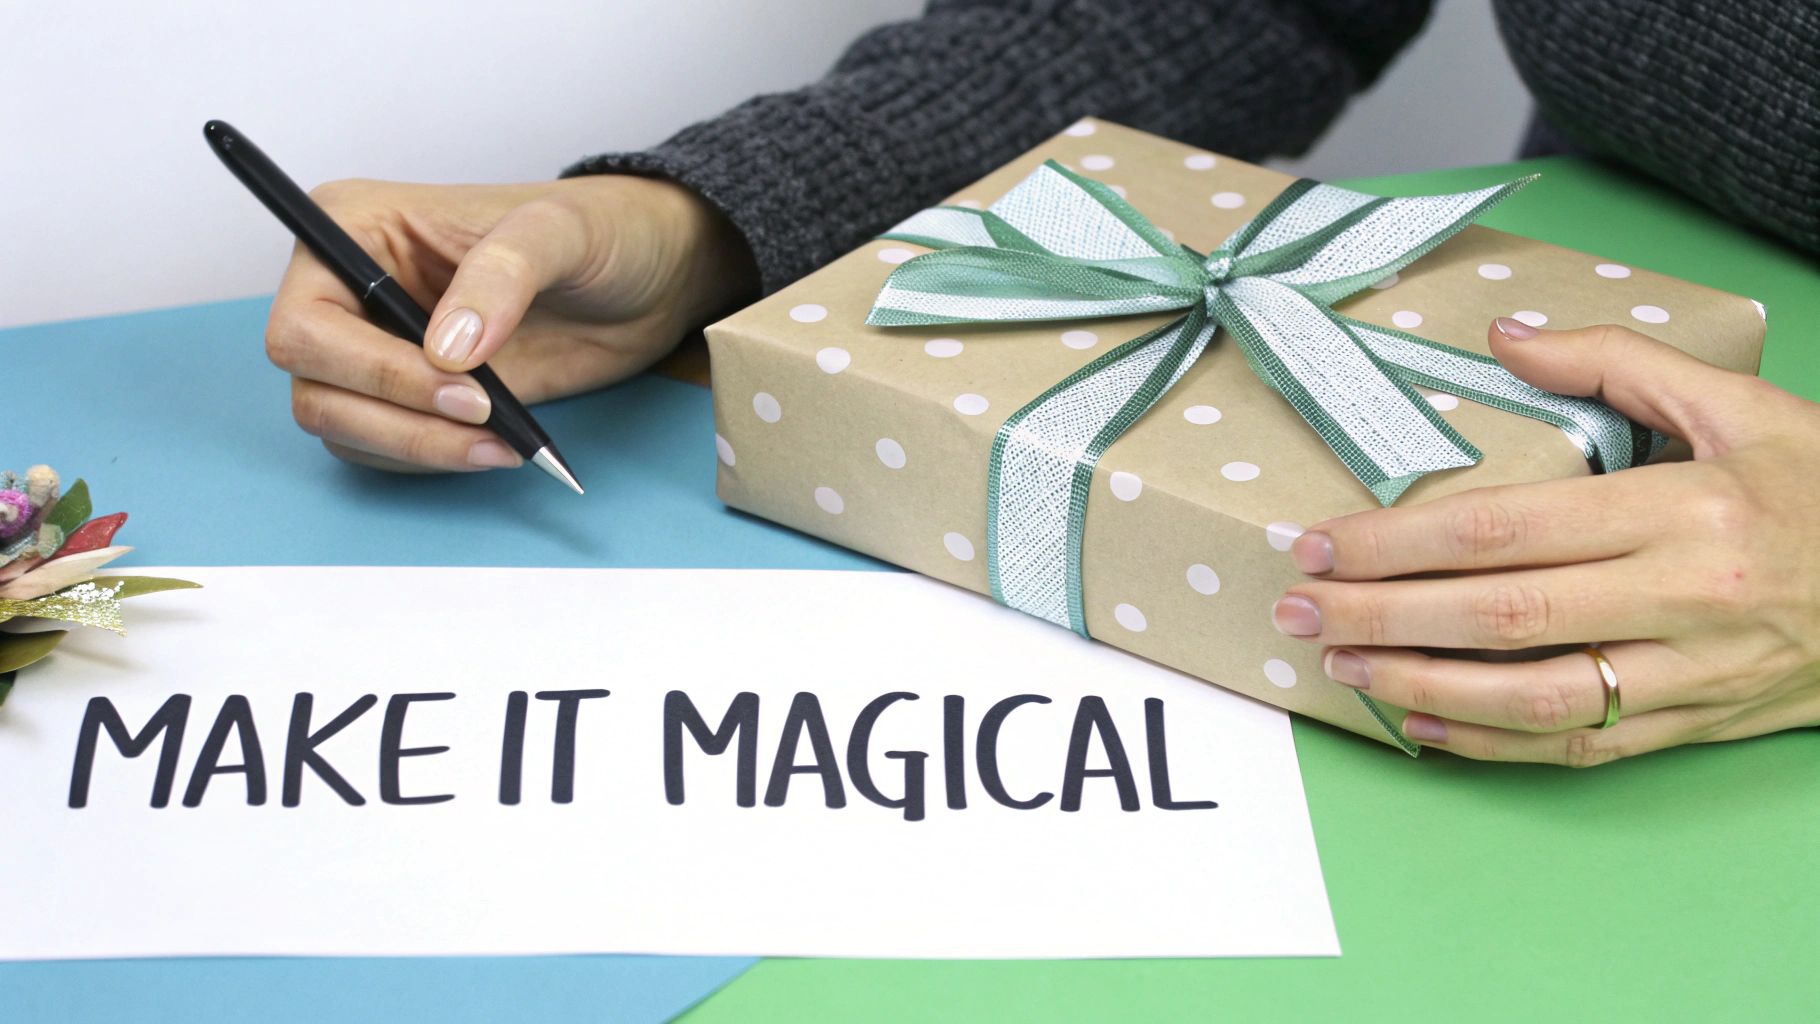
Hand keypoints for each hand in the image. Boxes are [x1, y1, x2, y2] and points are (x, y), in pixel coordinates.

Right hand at [263, 174, 756, 471]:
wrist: (648, 276)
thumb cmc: (601, 231)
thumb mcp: (560, 231)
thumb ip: (503, 275)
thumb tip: (446, 351)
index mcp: (353, 228)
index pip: (305, 321)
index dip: (369, 368)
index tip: (460, 386)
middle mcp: (347, 290)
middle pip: (314, 384)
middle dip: (396, 417)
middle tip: (489, 421)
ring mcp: (375, 347)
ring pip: (344, 426)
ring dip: (417, 448)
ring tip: (505, 443)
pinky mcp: (412, 395)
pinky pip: (383, 448)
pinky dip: (432, 459)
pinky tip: (499, 447)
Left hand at [1272, 318, 1819, 765]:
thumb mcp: (1743, 401)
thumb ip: (1617, 363)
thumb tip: (1503, 336)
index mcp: (1684, 509)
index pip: (1506, 529)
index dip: (1401, 542)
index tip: (1325, 543)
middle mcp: (1683, 597)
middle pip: (1500, 616)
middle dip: (1384, 617)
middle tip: (1299, 609)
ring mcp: (1692, 673)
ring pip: (1532, 698)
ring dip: (1422, 688)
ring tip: (1341, 668)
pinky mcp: (1698, 725)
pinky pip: (1581, 745)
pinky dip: (1493, 745)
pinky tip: (1424, 728)